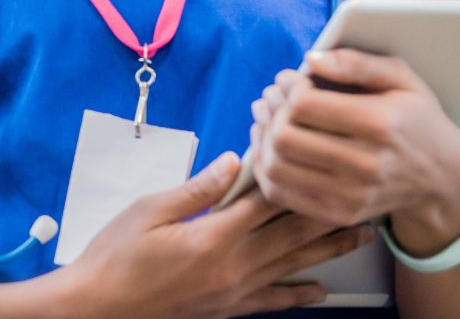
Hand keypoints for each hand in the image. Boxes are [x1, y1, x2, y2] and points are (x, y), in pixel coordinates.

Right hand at [51, 151, 373, 318]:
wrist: (96, 310)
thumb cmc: (115, 256)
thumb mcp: (150, 210)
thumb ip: (197, 188)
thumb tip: (231, 161)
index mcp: (213, 236)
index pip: (266, 200)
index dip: (294, 176)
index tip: (320, 156)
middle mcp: (232, 267)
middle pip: (290, 233)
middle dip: (328, 210)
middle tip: (362, 194)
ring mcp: (232, 292)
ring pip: (291, 266)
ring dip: (327, 249)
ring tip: (360, 236)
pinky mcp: (225, 309)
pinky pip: (271, 302)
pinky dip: (299, 296)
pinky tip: (320, 291)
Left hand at [249, 49, 459, 258]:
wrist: (441, 178)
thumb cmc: (417, 118)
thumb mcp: (401, 78)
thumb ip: (356, 63)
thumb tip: (311, 59)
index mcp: (379, 123)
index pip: (305, 105)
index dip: (287, 87)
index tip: (290, 79)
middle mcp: (365, 164)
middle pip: (285, 136)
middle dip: (271, 110)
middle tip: (274, 97)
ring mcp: (351, 195)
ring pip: (276, 166)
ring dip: (262, 137)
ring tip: (268, 118)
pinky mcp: (339, 213)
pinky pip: (281, 193)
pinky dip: (265, 167)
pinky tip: (270, 146)